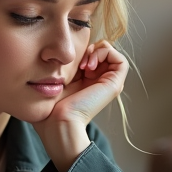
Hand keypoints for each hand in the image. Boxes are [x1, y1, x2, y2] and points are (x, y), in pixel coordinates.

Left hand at [33, 40, 128, 171]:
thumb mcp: (55, 80)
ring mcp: (109, 83)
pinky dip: (104, 54)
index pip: (90, 53)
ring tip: (83, 65)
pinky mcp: (114, 85)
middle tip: (78, 63)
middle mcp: (100, 81)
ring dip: (97, 51)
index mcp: (87, 81)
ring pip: (111, 52)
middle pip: (101, 50)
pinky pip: (120, 60)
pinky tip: (89, 66)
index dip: (81, 49)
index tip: (68, 61)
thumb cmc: (51, 107)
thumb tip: (59, 52)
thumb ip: (61, 66)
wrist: (58, 122)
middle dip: (89, 49)